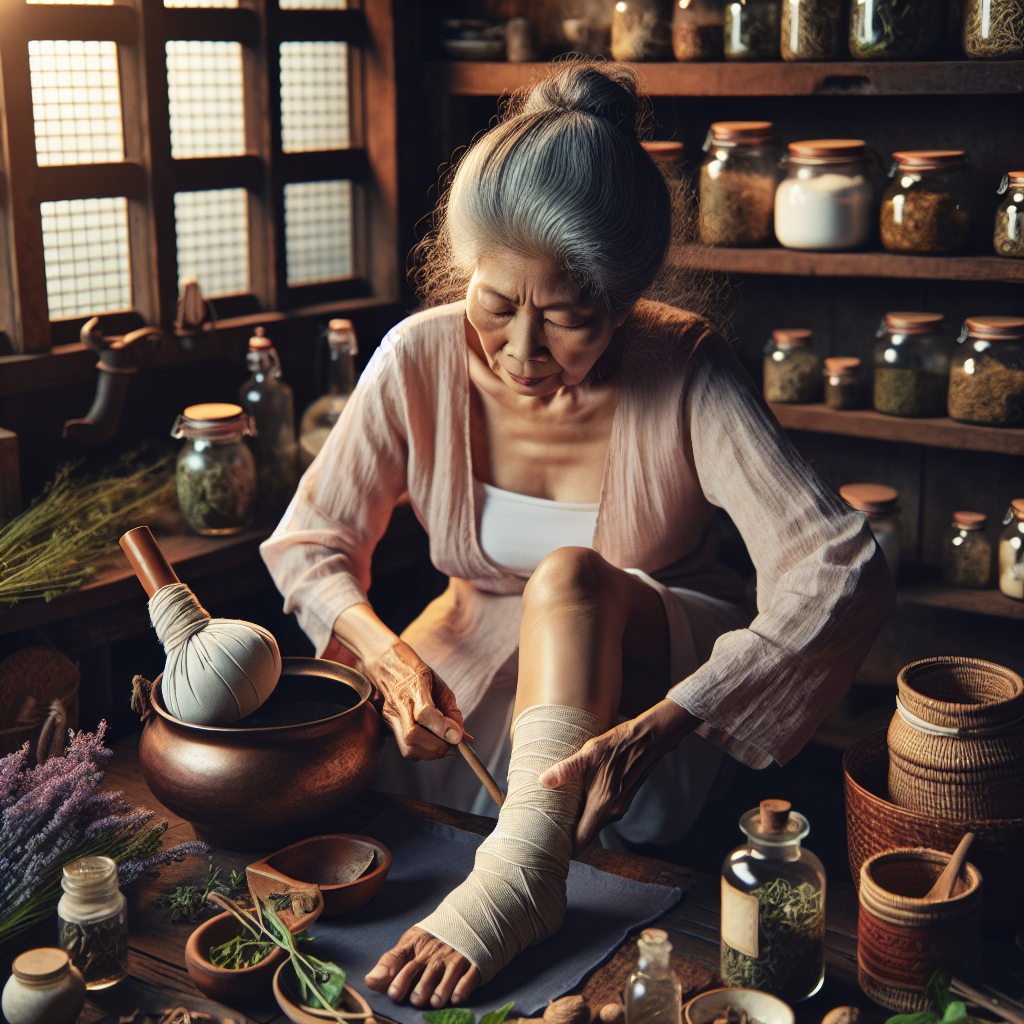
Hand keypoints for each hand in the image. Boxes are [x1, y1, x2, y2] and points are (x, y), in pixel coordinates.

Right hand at [361, 638, 468, 759]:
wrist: (386, 664)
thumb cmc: (417, 673)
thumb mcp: (439, 684)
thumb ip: (452, 711)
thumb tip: (465, 738)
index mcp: (414, 685)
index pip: (425, 713)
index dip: (442, 728)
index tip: (458, 738)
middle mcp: (398, 703)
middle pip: (413, 736)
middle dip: (438, 747)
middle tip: (454, 745)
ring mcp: (390, 716)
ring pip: (407, 747)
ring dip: (431, 753)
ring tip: (444, 745)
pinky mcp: (387, 725)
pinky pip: (406, 747)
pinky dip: (422, 751)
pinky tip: (431, 743)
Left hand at [366, 926, 479, 1006]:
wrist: (469, 920)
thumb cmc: (434, 937)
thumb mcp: (411, 944)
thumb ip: (390, 963)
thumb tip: (369, 982)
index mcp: (419, 949)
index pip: (406, 964)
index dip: (400, 980)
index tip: (394, 993)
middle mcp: (438, 955)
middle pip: (427, 975)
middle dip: (421, 990)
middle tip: (417, 999)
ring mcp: (457, 959)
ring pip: (448, 978)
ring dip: (441, 992)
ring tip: (435, 1001)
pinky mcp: (475, 966)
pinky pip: (469, 979)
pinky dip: (462, 990)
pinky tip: (456, 998)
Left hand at [539, 699, 698, 854]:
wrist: (649, 739)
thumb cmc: (619, 744)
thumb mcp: (589, 753)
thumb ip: (566, 769)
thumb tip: (543, 780)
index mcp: (602, 804)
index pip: (583, 839)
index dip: (567, 849)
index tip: (552, 850)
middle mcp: (613, 811)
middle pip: (588, 834)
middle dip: (571, 837)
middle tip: (550, 832)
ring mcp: (621, 806)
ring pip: (597, 824)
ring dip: (582, 823)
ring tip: (561, 817)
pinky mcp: (625, 799)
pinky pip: (605, 814)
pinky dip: (592, 813)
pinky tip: (581, 801)